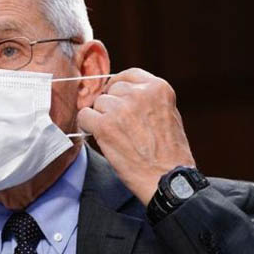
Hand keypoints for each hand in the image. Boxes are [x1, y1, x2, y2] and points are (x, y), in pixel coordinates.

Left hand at [77, 68, 194, 205]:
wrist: (167, 178)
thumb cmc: (169, 152)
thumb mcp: (168, 113)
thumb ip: (147, 99)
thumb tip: (120, 92)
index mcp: (158, 88)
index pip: (128, 75)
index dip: (118, 86)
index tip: (116, 97)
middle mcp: (139, 93)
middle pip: (110, 90)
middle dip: (111, 106)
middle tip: (120, 126)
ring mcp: (121, 108)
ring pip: (97, 104)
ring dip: (101, 118)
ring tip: (117, 136)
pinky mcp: (105, 125)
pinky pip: (84, 116)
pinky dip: (88, 126)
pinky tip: (101, 138)